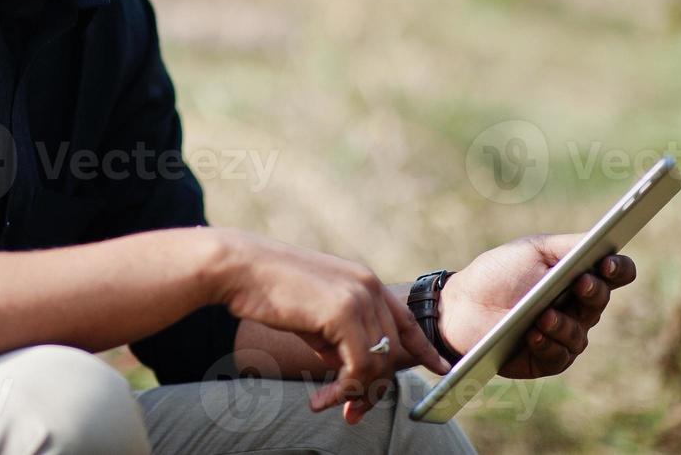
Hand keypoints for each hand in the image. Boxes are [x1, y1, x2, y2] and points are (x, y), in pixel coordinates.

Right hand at [214, 232, 450, 424]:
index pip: (405, 319)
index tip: (441, 369)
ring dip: (354, 394)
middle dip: (373, 388)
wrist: (239, 267)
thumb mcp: (312, 311)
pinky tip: (319, 398)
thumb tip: (348, 365)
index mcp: (363, 280)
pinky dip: (342, 390)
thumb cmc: (267, 289)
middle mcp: (368, 286)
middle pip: (392, 351)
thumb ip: (338, 332)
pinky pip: (359, 367)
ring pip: (377, 364)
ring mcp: (359, 298)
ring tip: (325, 405)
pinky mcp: (344, 314)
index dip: (423, 347)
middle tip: (350, 413)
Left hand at [439, 233, 636, 378]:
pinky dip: (547, 344)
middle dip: (592, 292)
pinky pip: (558, 356)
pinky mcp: (547, 358)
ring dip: (563, 324)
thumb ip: (568, 246)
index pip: (614, 274)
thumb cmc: (497, 273)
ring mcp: (564, 335)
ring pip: (580, 334)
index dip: (618, 269)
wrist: (461, 304)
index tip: (607, 263)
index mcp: (577, 277)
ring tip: (544, 315)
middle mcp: (577, 308)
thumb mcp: (532, 251)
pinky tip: (533, 334)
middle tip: (581, 283)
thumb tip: (603, 242)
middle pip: (600, 302)